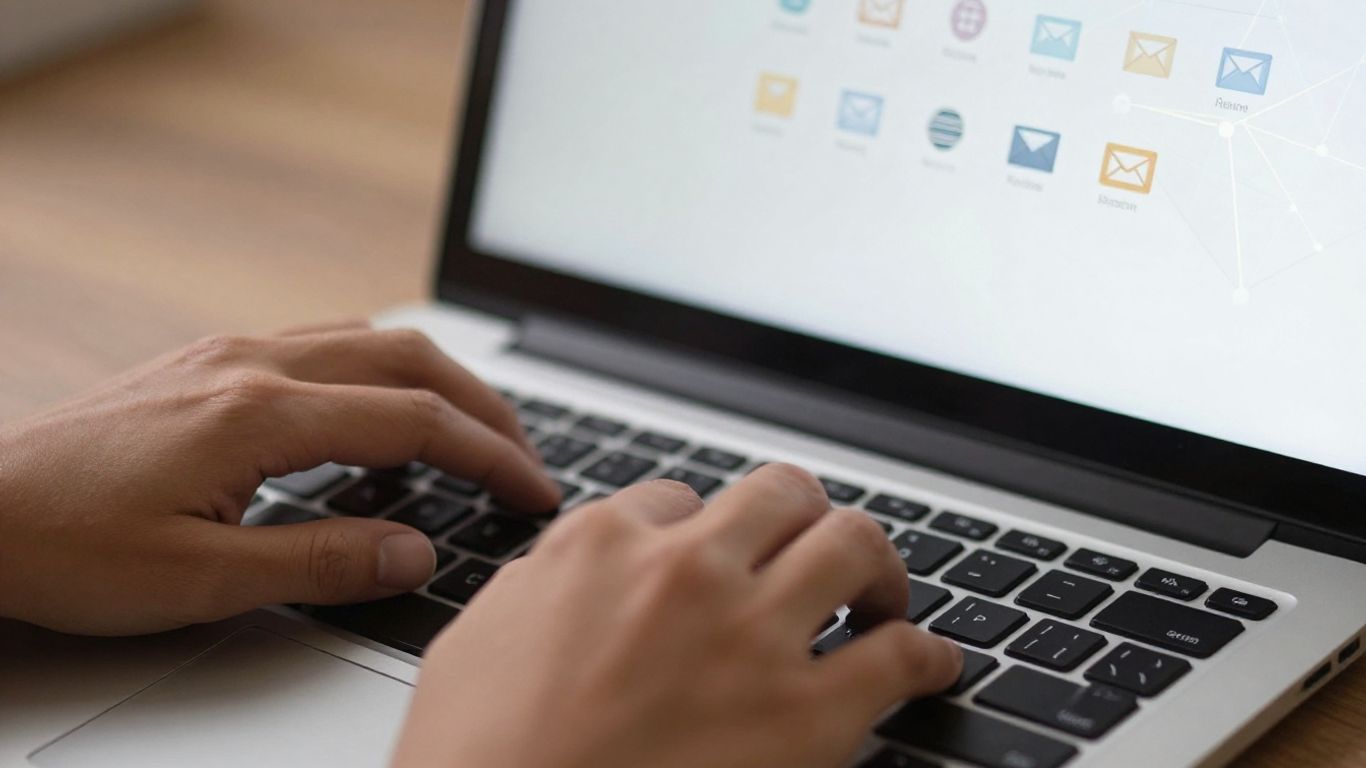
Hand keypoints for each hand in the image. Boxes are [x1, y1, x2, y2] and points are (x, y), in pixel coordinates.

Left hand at [0, 321, 559, 634]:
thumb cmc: (64, 545)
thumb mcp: (199, 581)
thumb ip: (322, 563)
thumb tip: (416, 552)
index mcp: (259, 414)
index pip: (415, 422)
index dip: (490, 457)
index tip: (534, 492)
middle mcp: (253, 364)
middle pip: (409, 360)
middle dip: (484, 407)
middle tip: (526, 458)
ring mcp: (230, 353)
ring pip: (370, 340)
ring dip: (435, 382)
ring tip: (471, 433)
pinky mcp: (209, 361)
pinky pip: (324, 344)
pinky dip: (381, 373)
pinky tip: (380, 413)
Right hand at [393, 465, 962, 767]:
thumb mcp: (475, 647)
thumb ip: (539, 590)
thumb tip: (573, 569)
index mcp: (599, 546)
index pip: (678, 500)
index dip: (704, 534)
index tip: (718, 561)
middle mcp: (683, 571)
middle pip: (780, 494)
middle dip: (801, 517)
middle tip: (812, 549)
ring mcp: (750, 636)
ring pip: (852, 541)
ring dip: (874, 563)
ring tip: (878, 592)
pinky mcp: (808, 717)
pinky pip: (900, 654)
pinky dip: (926, 655)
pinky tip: (928, 665)